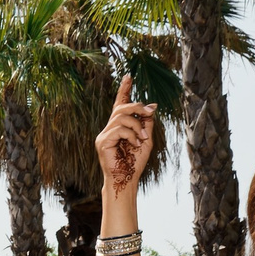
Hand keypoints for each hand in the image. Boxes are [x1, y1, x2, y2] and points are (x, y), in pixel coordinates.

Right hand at [97, 75, 154, 196]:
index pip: (120, 104)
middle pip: (121, 106)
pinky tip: (135, 144)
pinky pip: (119, 129)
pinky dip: (131, 135)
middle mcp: (109, 128)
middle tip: (150, 112)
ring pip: (121, 117)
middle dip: (137, 107)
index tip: (129, 76)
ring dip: (137, 125)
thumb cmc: (135, 162)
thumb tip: (152, 105)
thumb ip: (147, 123)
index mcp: (119, 127)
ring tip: (143, 138)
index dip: (124, 89)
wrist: (127, 180)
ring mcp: (104, 135)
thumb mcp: (146, 139)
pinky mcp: (102, 142)